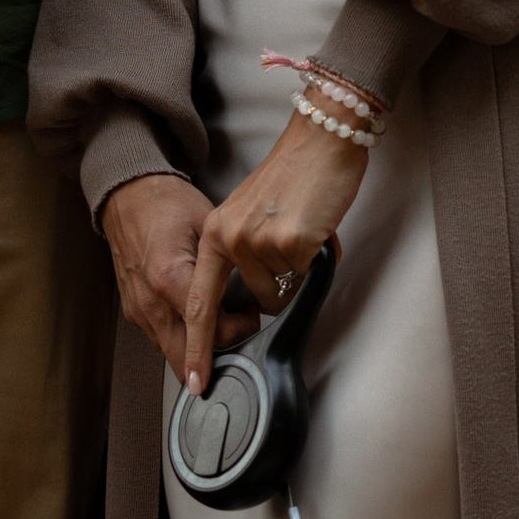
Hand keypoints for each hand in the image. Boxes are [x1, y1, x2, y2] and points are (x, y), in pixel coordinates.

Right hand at [102, 171, 251, 382]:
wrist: (128, 195)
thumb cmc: (168, 205)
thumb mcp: (208, 226)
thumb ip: (227, 264)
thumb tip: (256, 290)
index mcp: (169, 278)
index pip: (211, 329)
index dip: (240, 330)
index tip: (252, 314)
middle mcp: (149, 301)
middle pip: (185, 357)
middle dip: (217, 355)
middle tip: (239, 333)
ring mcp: (137, 309)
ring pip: (172, 355)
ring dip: (197, 350)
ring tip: (221, 325)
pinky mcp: (132, 311)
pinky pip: (160, 340)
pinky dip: (181, 339)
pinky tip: (198, 321)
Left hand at [181, 110, 366, 394]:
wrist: (321, 137)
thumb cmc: (293, 175)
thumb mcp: (250, 213)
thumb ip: (243, 253)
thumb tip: (259, 298)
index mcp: (215, 233)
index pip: (199, 303)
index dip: (197, 347)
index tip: (196, 381)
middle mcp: (230, 239)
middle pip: (260, 302)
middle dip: (282, 290)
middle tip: (293, 247)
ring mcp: (259, 242)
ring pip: (288, 290)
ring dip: (302, 269)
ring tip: (305, 228)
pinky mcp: (292, 242)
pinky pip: (311, 274)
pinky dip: (321, 256)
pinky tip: (319, 224)